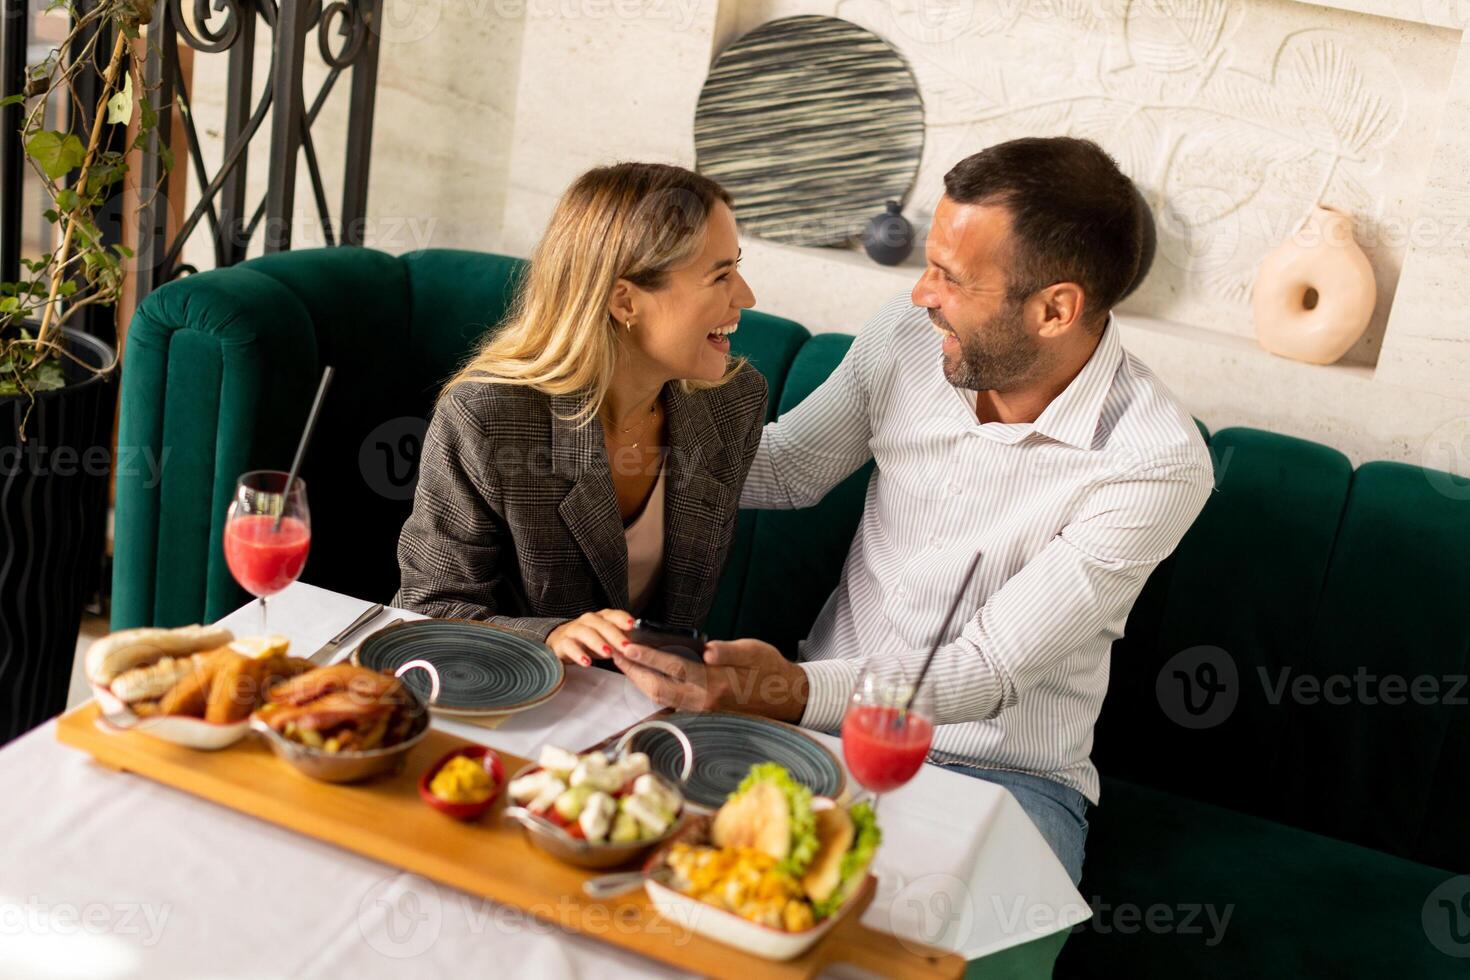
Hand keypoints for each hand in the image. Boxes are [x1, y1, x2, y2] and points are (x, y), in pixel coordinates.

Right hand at [546, 609, 633, 666]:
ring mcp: (573, 630)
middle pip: (601, 624)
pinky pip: (569, 646)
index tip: (632, 625)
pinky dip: (578, 654)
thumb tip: (640, 648)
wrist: (560, 643)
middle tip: (626, 647)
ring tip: (608, 654)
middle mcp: (587, 621)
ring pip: (586, 633)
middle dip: (615, 635)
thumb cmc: (589, 642)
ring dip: (598, 643)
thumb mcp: (607, 640)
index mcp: (601, 618)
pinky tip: (587, 662)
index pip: (613, 615)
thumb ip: (621, 641)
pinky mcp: (562, 643)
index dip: (622, 619)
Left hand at [612, 637, 807, 721]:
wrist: (787, 697)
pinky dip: (654, 690)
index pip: (673, 668)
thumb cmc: (770, 669)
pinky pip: (671, 703)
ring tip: (625, 664)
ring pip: (662, 698)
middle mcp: (705, 701)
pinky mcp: (703, 713)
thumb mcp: (754, 651)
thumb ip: (729, 650)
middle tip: (616, 654)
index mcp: (715, 683)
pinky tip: (645, 678)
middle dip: (633, 671)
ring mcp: (703, 710)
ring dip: (640, 682)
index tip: (628, 645)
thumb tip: (706, 650)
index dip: (647, 656)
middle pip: (657, 689)